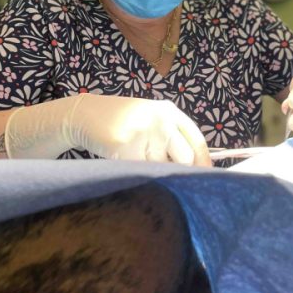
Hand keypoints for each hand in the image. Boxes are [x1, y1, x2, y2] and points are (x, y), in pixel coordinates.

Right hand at [5, 94, 210, 165]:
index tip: (207, 181)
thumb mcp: (152, 121)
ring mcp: (143, 131)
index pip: (197, 142)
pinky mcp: (125, 145)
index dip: (204, 164)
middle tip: (161, 173)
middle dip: (175, 171)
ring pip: (159, 168)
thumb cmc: (123, 123)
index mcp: (170, 112)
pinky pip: (138, 171)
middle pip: (183, 159)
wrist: (84, 115)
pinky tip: (121, 160)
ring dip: (148, 171)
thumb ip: (173, 139)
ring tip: (132, 156)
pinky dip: (132, 172)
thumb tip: (197, 173)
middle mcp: (160, 119)